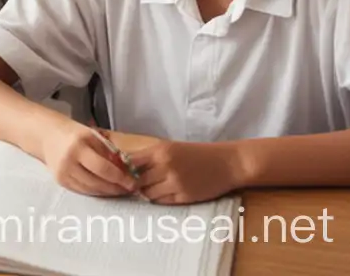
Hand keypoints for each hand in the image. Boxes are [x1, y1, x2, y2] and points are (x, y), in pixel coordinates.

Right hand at [39, 117, 137, 197]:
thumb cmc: (73, 133)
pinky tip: (105, 189)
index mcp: (78, 145)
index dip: (120, 178)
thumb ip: (108, 152)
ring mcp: (63, 172)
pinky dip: (96, 192)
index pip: (103, 168)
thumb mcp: (91, 135)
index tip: (132, 182)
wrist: (46, 135)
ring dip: (108, 192)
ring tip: (119, 190)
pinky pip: (83, 191)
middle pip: (97, 182)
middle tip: (129, 189)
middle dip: (116, 188)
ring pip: (91, 189)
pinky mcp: (61, 181)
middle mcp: (69, 160)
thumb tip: (127, 170)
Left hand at [126, 139, 240, 204]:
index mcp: (160, 151)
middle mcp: (165, 166)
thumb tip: (128, 167)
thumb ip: (151, 157)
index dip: (125, 169)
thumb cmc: (196, 154)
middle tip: (135, 184)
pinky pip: (163, 202)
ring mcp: (175, 183)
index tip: (124, 172)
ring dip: (147, 193)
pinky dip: (160, 199)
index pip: (131, 162)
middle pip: (137, 181)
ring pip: (149, 194)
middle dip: (135, 184)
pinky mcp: (185, 197)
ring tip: (152, 188)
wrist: (225, 163)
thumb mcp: (170, 147)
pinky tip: (164, 194)